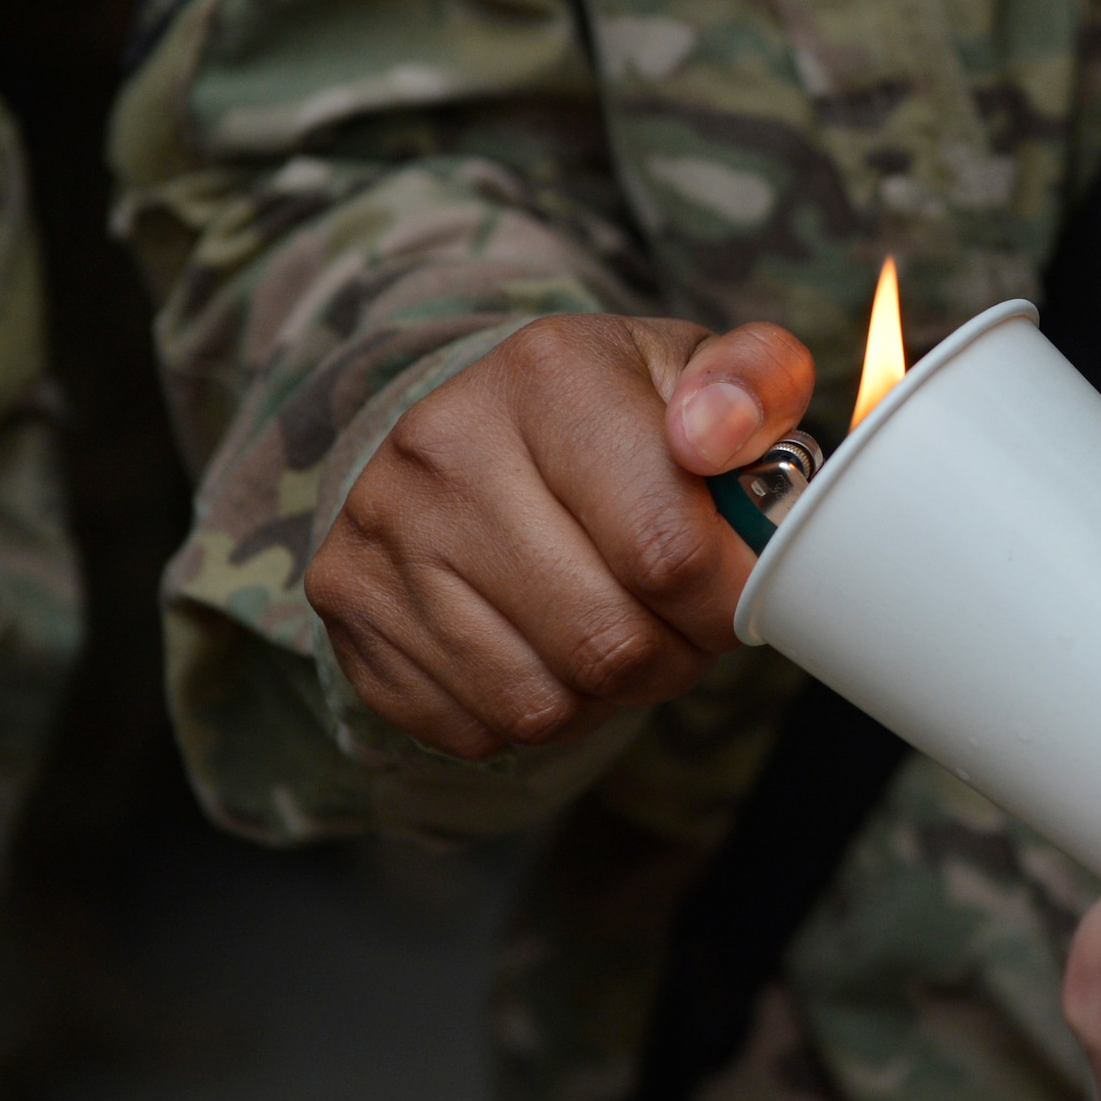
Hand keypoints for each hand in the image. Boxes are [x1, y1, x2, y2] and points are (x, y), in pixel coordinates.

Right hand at [305, 314, 813, 759]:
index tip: (735, 587)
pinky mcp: (348, 601)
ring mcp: (381, 528)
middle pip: (608, 643)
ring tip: (618, 625)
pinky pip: (476, 727)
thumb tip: (716, 434)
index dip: (726, 599)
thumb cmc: (616, 412)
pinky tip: (546, 644)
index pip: (668, 552)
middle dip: (674, 656)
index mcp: (548, 373)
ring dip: (606, 693)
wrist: (481, 426)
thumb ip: (753, 383)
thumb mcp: (702, 373)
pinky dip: (534, 710)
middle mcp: (444, 445)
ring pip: (542, 704)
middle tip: (683, 621)